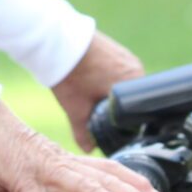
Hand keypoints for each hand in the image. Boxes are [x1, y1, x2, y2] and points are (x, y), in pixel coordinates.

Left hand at [51, 31, 145, 151]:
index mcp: (135, 84)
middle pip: (130, 97)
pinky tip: (90, 79)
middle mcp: (137, 68)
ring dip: (109, 90)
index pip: (137, 110)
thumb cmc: (70, 75)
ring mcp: (127, 56)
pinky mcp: (116, 48)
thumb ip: (83, 132)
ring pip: (122, 83)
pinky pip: (116, 69)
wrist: (55, 42)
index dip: (124, 120)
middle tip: (96, 109)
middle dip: (115, 106)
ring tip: (91, 92)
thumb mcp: (76, 109)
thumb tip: (89, 149)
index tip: (111, 125)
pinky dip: (105, 77)